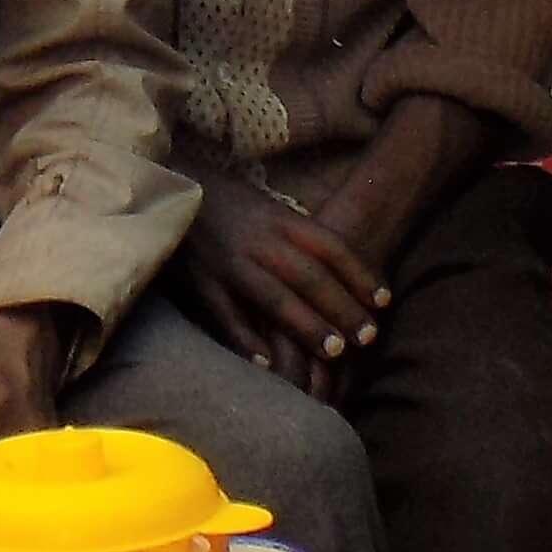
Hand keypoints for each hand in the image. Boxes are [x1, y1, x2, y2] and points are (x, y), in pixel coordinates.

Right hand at [177, 183, 390, 391]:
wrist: (167, 187)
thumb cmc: (223, 203)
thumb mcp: (265, 207)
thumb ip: (296, 235)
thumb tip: (338, 266)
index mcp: (279, 218)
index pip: (330, 246)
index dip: (360, 274)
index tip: (385, 302)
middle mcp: (259, 239)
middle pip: (309, 275)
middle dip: (341, 307)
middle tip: (366, 337)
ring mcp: (229, 261)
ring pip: (274, 297)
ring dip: (307, 325)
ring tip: (333, 352)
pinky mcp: (200, 280)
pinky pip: (227, 314)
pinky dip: (247, 340)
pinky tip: (268, 364)